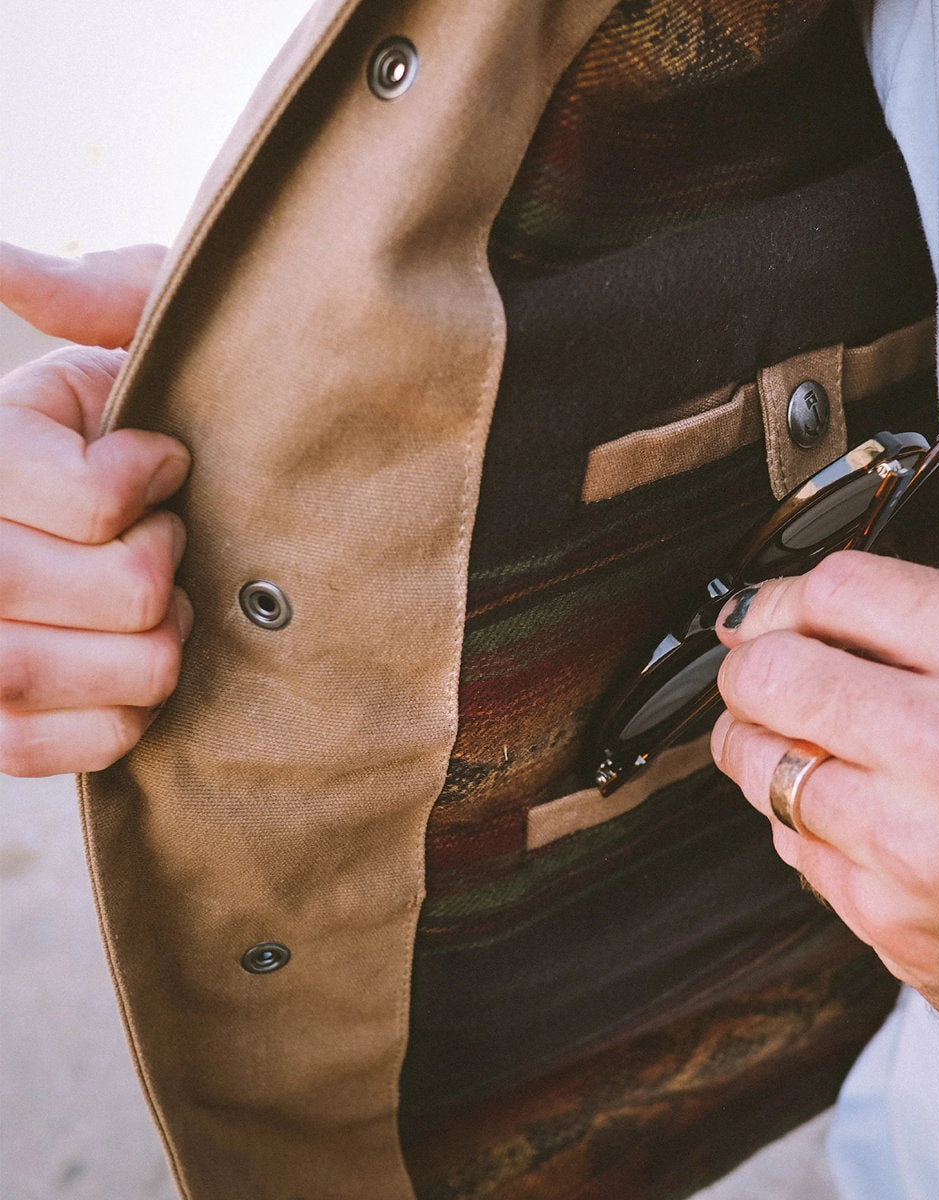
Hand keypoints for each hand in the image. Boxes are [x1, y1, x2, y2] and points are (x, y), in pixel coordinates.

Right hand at [0, 242, 191, 776]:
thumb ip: (100, 296)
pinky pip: (30, 748)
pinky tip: (139, 674)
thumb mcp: (143, 334)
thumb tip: (6, 261)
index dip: (134, 490)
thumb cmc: (161, 413)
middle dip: (144, 575)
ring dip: (139, 648)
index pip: (77, 498)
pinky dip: (113, 721)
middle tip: (169, 544)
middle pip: (32, 586)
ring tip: (165, 609)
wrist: (170, 513)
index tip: (165, 463)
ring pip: (25, 672)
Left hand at [710, 550, 938, 1123]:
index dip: (780, 598)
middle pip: (774, 670)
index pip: (840, 588)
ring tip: (789, 752)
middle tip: (755, 683)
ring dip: (754, 750)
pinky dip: (796, 827)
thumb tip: (810, 619)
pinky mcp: (889, 918)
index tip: (762, 615)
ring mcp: (919, 839)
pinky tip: (843, 825)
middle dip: (746, 672)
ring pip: (759, 760)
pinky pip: (789, 844)